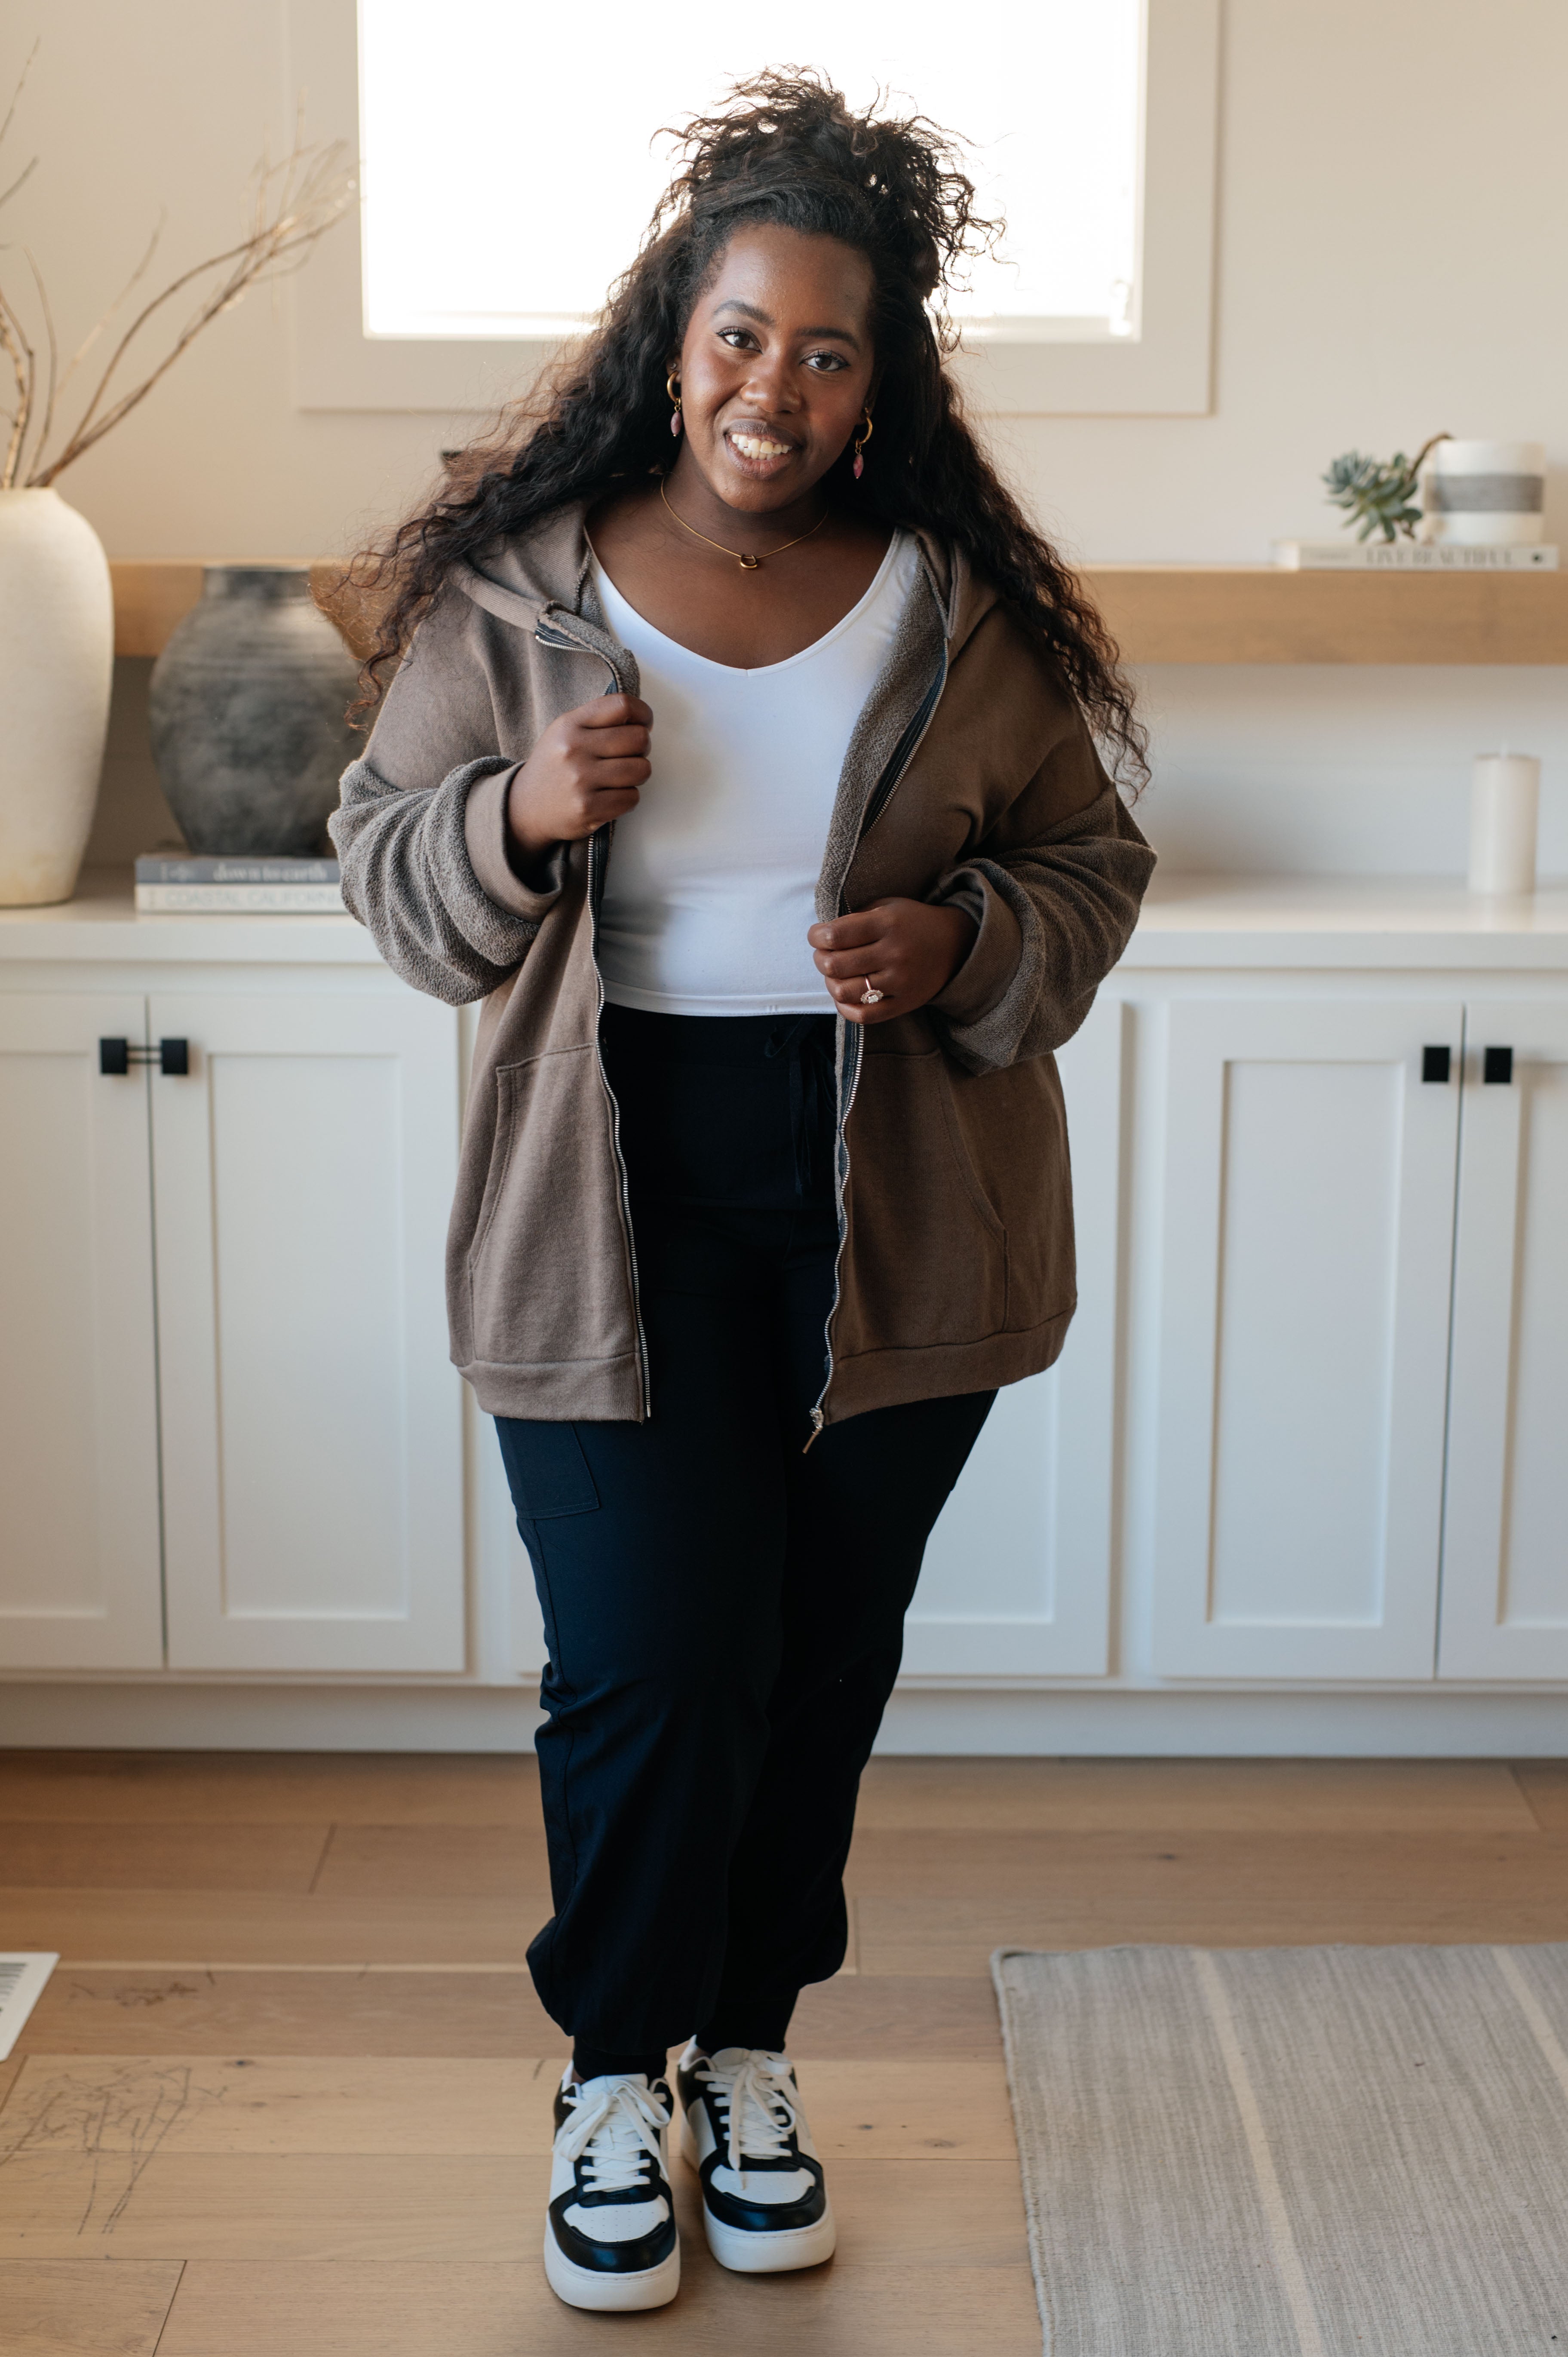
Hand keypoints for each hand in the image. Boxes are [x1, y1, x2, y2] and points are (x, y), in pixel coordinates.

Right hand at [505, 693, 651, 860]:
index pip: (622, 705)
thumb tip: (641, 718)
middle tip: (629, 755)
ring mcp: (580, 780)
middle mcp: (574, 750)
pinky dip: (627, 798)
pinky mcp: (588, 809)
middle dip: (641, 748)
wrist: (526, 807)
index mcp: (570, 725)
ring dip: (637, 775)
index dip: (643, 714)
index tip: (643, 724)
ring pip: (641, 769)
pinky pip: (632, 797)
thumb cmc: (554, 767)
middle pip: (639, 738)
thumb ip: (598, 720)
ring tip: (619, 777)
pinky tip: (610, 796)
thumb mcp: (565, 732)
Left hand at [807, 897, 976, 1024]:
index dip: (816, 936)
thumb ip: (855, 918)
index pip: (835, 935)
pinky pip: (863, 1015)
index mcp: (887, 924)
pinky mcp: (905, 1003)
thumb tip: (821, 936)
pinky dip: (845, 1007)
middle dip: (819, 959)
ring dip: (829, 983)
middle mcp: (894, 953)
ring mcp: (900, 982)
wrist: (954, 944)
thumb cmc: (911, 922)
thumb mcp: (887, 906)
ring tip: (833, 974)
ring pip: (844, 992)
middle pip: (834, 965)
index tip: (816, 935)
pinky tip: (844, 995)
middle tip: (823, 954)